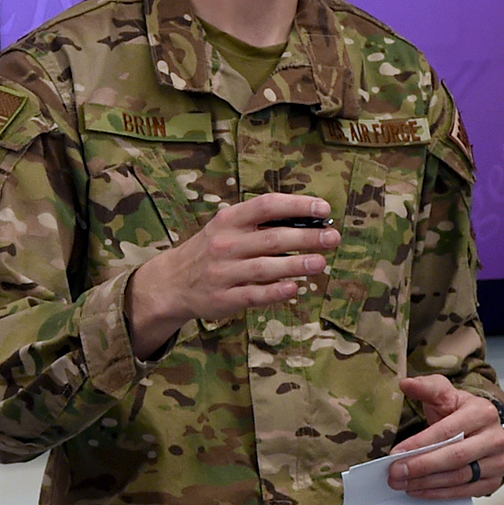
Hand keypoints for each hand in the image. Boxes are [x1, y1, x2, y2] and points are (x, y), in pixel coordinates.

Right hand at [125, 194, 339, 357]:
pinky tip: (295, 288)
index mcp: (228, 220)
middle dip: (307, 238)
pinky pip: (254, 294)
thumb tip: (309, 221)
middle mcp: (225, 244)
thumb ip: (259, 223)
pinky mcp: (224, 298)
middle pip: (272, 238)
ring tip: (322, 263)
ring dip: (297, 265)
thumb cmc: (209, 251)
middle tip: (333, 238)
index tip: (324, 209)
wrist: (170, 283)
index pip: (267, 206)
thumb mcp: (226, 228)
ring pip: (266, 267)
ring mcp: (223, 272)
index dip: (298, 206)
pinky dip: (276, 291)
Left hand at [388, 376, 503, 498]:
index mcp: (482, 413)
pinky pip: (465, 491)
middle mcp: (495, 438)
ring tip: (401, 483)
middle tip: (394, 473)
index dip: (420, 444)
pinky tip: (418, 490)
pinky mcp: (495, 480)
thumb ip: (427, 387)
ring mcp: (498, 461)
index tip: (395, 454)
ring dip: (426, 483)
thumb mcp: (444, 394)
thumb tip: (406, 383)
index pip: (447, 431)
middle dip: (420, 467)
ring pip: (459, 477)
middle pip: (454, 457)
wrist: (482, 429)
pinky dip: (439, 493)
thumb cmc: (459, 412)